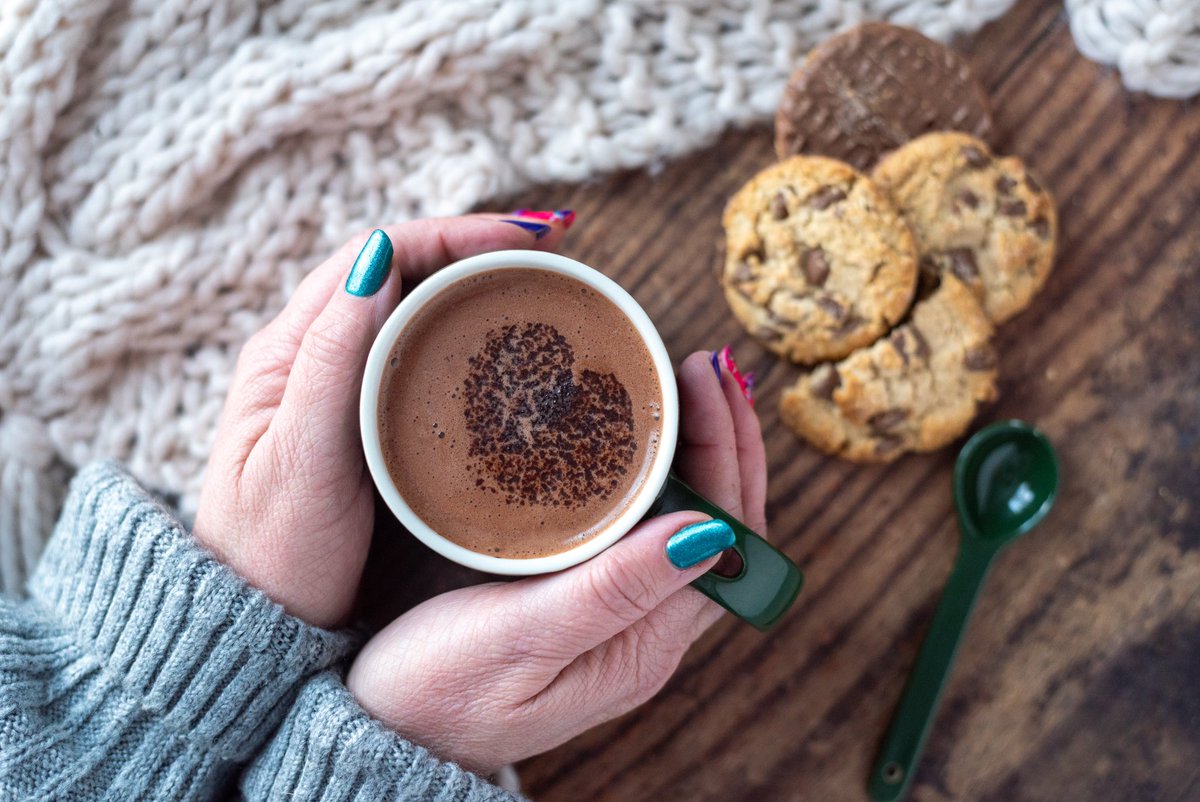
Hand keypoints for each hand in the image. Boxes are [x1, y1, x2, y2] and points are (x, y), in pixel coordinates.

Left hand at [193, 215, 568, 628]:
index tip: (522, 238)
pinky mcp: (365, 424)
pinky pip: (421, 358)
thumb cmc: (273, 552)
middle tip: (549, 253)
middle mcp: (313, 355)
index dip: (452, 234)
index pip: (379, 255)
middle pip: (403, 272)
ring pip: (415, 312)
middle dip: (475, 250)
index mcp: (290, 350)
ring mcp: (340, 389)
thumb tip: (376, 256)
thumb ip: (334, 360)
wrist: (259, 625)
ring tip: (540, 286)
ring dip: (475, 287)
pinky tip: (507, 350)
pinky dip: (467, 337)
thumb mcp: (301, 457)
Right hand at [347, 350, 766, 772]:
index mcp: (644, 644)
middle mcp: (647, 630)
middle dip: (726, 439)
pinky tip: (636, 433)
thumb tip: (709, 533)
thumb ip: (611, 591)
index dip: (727, 454)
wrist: (379, 735)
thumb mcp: (518, 642)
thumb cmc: (434, 695)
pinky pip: (645, 524)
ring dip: (698, 450)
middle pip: (722, 523)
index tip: (706, 385)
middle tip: (706, 364)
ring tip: (686, 382)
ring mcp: (621, 615)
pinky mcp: (587, 599)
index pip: (726, 538)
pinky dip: (655, 470)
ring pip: (689, 519)